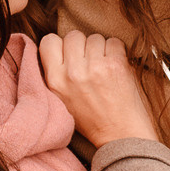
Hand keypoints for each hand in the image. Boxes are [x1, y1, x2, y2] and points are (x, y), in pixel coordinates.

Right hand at [39, 30, 158, 146]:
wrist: (120, 134)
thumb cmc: (91, 119)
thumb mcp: (61, 99)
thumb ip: (55, 73)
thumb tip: (56, 46)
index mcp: (54, 80)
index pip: (49, 41)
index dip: (60, 45)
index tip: (69, 55)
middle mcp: (72, 72)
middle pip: (73, 35)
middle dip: (82, 46)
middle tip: (89, 63)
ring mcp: (95, 67)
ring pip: (95, 37)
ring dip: (101, 49)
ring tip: (103, 69)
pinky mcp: (116, 65)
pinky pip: (114, 42)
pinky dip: (117, 52)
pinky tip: (115, 68)